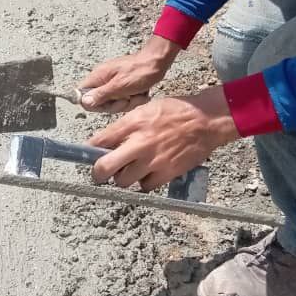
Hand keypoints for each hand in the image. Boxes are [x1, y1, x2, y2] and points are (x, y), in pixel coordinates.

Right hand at [79, 35, 180, 112]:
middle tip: (127, 98)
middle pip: (99, 102)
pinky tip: (140, 93)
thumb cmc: (140, 71)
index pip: (82, 94)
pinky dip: (133, 99)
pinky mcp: (122, 85)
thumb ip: (101, 95)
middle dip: (116, 105)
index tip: (108, 103)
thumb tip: (84, 102)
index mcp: (98, 76)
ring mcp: (112, 82)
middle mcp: (102, 79)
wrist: (157, 62)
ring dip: (127, 102)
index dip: (93, 103)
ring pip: (113, 102)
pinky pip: (123, 99)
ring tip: (136, 94)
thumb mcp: (120, 86)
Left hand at [88, 86, 238, 190]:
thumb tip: (107, 141)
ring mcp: (152, 161)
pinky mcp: (166, 173)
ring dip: (123, 178)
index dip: (89, 150)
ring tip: (129, 170)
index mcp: (132, 124)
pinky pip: (145, 186)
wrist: (205, 121)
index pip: (98, 141)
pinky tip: (148, 172)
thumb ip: (125, 126)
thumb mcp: (145, 110)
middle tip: (100, 173)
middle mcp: (139, 144)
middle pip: (104, 168)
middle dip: (98, 173)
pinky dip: (144, 182)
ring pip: (123, 181)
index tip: (89, 154)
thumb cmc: (176, 112)